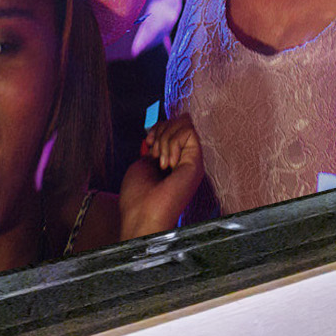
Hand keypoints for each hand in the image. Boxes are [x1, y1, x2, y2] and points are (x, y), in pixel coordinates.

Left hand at [117, 112, 207, 240]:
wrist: (142, 215)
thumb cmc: (138, 197)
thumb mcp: (142, 164)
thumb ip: (155, 147)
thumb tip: (160, 131)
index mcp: (174, 159)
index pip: (175, 127)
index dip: (160, 127)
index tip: (149, 141)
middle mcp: (186, 158)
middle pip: (182, 121)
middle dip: (162, 130)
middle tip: (154, 151)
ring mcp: (193, 159)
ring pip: (186, 124)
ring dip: (165, 138)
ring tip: (161, 162)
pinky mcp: (197, 161)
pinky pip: (189, 132)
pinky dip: (172, 142)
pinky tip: (169, 163)